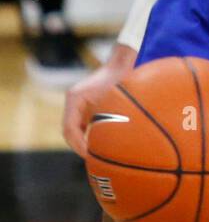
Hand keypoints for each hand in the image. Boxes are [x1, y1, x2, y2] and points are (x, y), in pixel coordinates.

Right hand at [62, 42, 135, 157]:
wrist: (125, 62)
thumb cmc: (121, 80)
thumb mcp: (114, 103)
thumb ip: (106, 123)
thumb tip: (104, 147)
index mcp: (75, 99)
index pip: (69, 130)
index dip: (78, 146)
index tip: (90, 156)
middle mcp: (73, 100)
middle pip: (70, 131)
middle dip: (80, 146)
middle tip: (93, 160)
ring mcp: (78, 102)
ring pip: (75, 128)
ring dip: (84, 141)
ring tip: (97, 155)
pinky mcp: (86, 104)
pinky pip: (83, 123)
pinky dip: (90, 134)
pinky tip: (102, 143)